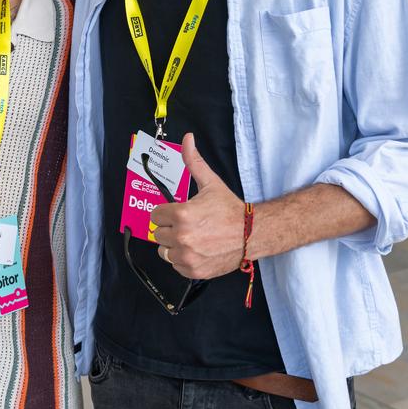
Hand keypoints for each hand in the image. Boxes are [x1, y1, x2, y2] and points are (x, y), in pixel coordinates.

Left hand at [150, 133, 244, 278]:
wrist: (252, 234)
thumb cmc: (230, 210)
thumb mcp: (210, 183)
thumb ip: (194, 161)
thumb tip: (188, 138)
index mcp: (182, 214)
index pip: (155, 215)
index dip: (166, 212)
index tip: (178, 212)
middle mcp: (182, 237)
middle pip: (158, 233)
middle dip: (170, 227)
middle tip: (188, 224)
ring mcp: (187, 256)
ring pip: (164, 250)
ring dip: (174, 245)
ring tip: (192, 237)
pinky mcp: (193, 270)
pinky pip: (175, 265)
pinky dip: (183, 259)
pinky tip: (197, 250)